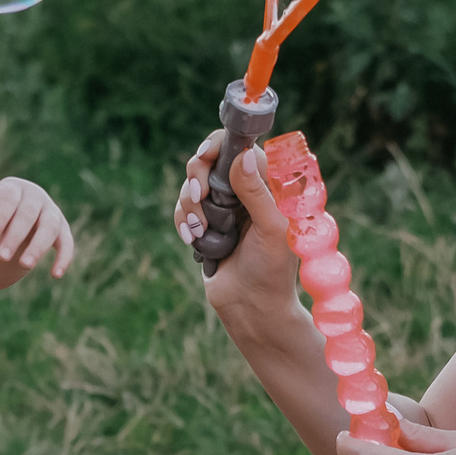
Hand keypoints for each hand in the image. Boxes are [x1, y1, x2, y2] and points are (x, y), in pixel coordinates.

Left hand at [0, 177, 74, 276]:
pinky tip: (55, 275)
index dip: (0, 217)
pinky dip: (64, 258)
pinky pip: (67, 243)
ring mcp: (52, 212)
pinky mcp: (62, 229)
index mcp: (14, 188)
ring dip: (38, 247)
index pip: (8, 200)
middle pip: (28, 215)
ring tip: (23, 266)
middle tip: (1, 257)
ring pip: (49, 228)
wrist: (16, 212)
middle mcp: (36, 197)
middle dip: (15, 236)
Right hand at [175, 132, 297, 323]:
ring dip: (190, 205)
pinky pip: (183, 209)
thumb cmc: (272, 271)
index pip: (243, 149)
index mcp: (268, 188)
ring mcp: (222, 209)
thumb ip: (257, 192)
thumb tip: (244, 156)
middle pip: (210, 161)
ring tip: (201, 230)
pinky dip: (183, 221)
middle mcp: (245, 193)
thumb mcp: (271, 229)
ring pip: (192, 185)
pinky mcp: (204, 225)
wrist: (252, 308)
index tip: (205, 156)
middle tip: (200, 194)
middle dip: (198, 176)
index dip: (220, 146)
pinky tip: (193, 239)